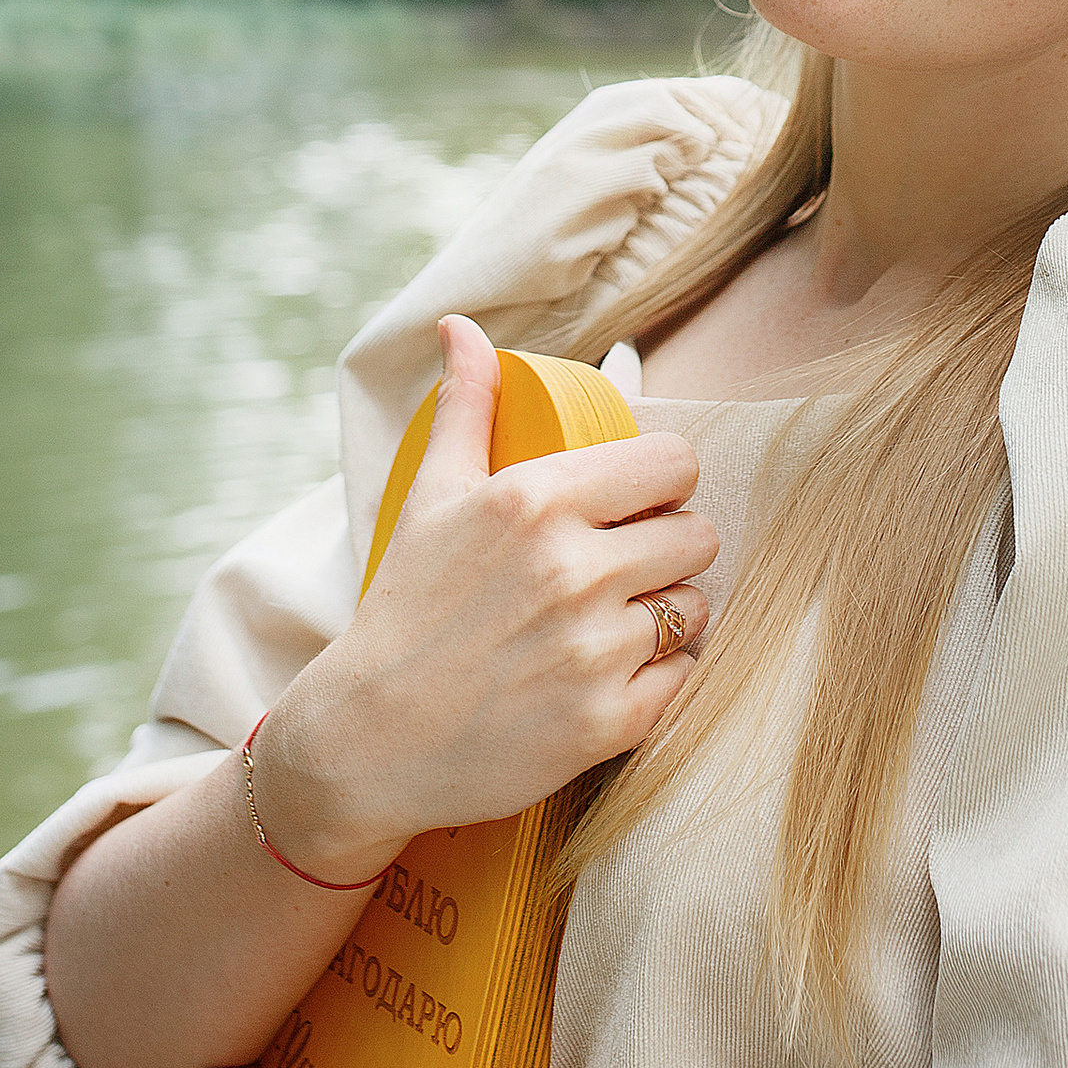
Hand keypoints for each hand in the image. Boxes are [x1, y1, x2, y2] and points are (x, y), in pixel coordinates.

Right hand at [250, 316, 714, 878]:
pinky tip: (602, 678)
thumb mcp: (432, 497)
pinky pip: (682, 678)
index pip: (674, 461)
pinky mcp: (609, 722)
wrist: (369, 740)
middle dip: (665, 549)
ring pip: (693, 607)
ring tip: (606, 626)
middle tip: (617, 570)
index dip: (660, 483)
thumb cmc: (405, 609)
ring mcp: (594, 649)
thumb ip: (466, 406)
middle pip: (697, 534)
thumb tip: (462, 327)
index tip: (633, 504)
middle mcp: (573, 569)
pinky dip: (655, 681)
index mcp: (537, 501)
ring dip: (662, 616)